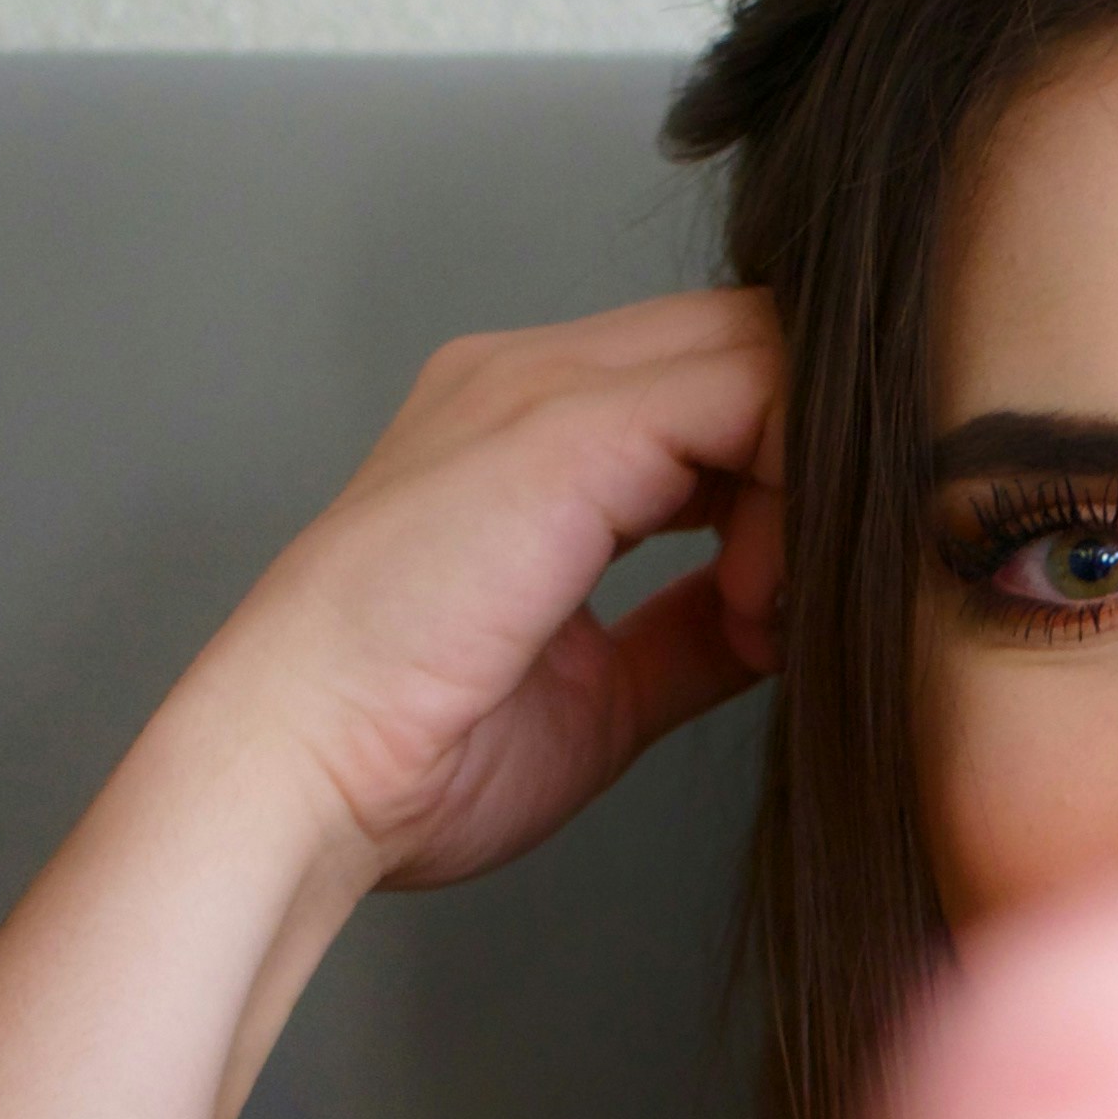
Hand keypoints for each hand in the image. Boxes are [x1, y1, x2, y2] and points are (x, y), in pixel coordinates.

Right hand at [175, 288, 784, 889]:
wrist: (304, 773)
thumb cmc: (417, 755)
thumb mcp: (604, 689)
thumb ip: (692, 632)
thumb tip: (783, 618)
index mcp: (529, 434)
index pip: (714, 385)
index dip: (787, 481)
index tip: (782, 619)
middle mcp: (533, 381)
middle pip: (746, 345)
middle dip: (813, 469)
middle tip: (798, 607)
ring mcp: (544, 386)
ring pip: (759, 352)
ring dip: (808, 482)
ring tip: (766, 613)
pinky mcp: (567, 425)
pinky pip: (749, 392)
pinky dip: (795, 488)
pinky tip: (755, 599)